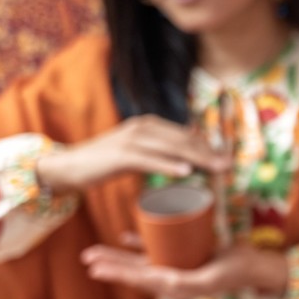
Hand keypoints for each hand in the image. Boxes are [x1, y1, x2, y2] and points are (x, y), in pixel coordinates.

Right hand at [37, 116, 229, 193]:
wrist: (69, 167)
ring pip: (172, 148)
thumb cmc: (105, 162)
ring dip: (198, 159)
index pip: (185, 135)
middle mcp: (143, 127)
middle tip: (229, 165)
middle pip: (183, 139)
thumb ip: (159, 151)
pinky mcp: (121, 155)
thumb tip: (187, 154)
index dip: (208, 147)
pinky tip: (186, 172)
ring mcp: (132, 140)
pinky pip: (150, 160)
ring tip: (217, 169)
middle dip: (209, 152)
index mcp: (149, 125)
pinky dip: (169, 165)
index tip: (227, 159)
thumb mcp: (137, 152)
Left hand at [82, 239, 288, 298]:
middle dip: (110, 264)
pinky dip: (141, 245)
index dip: (116, 272)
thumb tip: (164, 283)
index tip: (95, 267)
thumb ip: (188, 284)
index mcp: (173, 288)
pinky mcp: (185, 257)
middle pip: (135, 271)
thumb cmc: (234, 273)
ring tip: (97, 250)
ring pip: (142, 262)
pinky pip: (158, 251)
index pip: (139, 280)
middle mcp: (172, 280)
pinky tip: (126, 237)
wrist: (255, 266)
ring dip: (119, 256)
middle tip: (87, 256)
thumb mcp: (209, 280)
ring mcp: (177, 268)